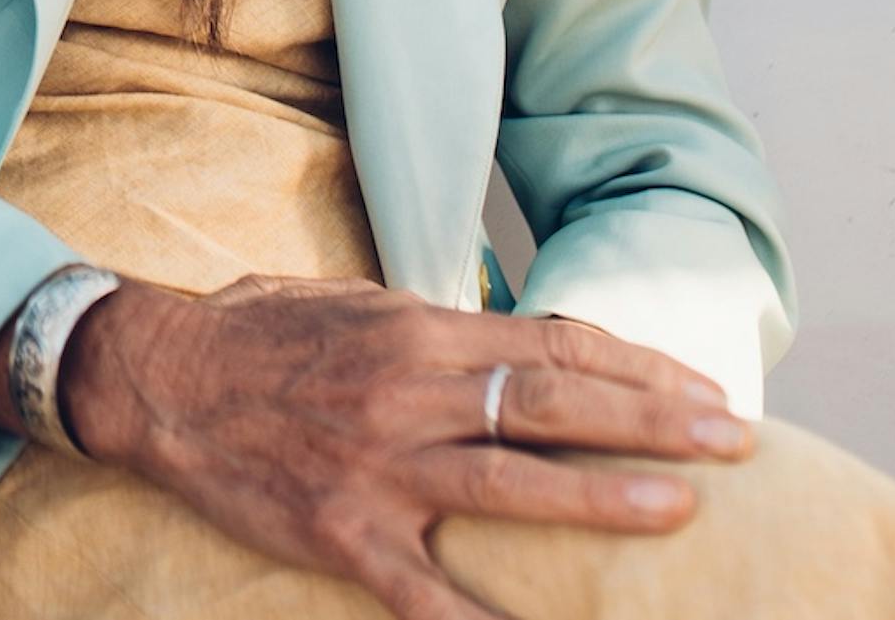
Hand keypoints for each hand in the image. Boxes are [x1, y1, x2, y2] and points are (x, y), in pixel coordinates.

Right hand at [59, 274, 754, 619]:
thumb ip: (442, 328)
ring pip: (508, 484)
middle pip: (551, 403)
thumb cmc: (264, 334)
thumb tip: (527, 344)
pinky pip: (426, 593)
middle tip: (734, 437)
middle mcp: (408, 393)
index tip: (704, 387)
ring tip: (678, 507)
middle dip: (653, 419)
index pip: (555, 343)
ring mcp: (378, 467)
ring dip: (600, 495)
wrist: (160, 379)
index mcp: (420, 332)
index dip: (638, 364)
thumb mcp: (360, 303)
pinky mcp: (343, 533)